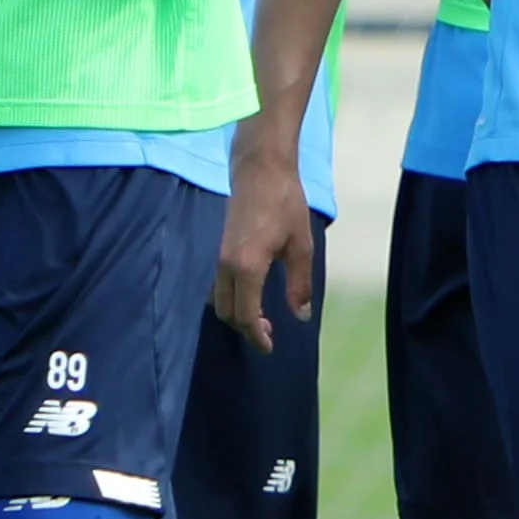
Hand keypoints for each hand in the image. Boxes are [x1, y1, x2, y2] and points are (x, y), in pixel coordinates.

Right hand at [211, 143, 315, 353]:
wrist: (259, 171)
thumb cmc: (285, 204)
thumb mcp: (301, 247)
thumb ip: (299, 284)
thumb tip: (300, 315)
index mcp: (246, 267)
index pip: (245, 314)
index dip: (256, 335)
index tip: (269, 347)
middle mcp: (225, 266)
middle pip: (227, 312)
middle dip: (245, 329)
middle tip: (268, 335)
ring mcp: (218, 257)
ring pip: (219, 299)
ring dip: (237, 314)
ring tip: (263, 319)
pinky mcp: (218, 249)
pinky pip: (218, 285)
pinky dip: (232, 299)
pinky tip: (252, 297)